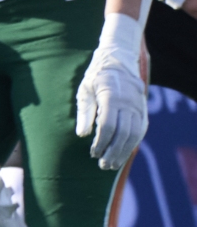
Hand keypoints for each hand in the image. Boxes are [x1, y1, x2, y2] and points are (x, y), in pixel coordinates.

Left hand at [75, 15, 146, 169]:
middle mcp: (128, 103)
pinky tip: (123, 154)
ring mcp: (138, 106)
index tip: (92, 153)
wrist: (119, 60)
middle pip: (122, 133)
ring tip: (112, 164)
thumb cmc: (96, 76)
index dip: (100, 141)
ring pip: (134, 134)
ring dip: (123, 151)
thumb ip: (84, 112)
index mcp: (111, 96)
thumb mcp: (84, 90)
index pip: (108, 125)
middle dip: (113, 151)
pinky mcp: (143, 110)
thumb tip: (82, 135)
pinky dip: (132, 144)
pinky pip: (140, 130)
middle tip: (103, 165)